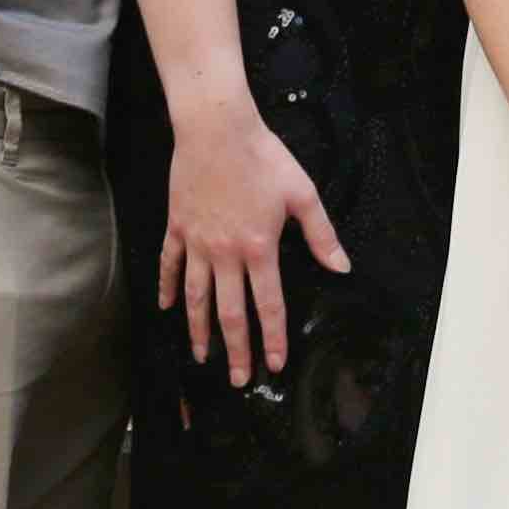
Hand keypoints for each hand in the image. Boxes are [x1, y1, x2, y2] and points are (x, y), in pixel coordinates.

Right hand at [160, 95, 346, 386]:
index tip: (274, 365)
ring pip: (196, 298)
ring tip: (201, 356)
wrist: (216, 128)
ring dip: (199, 330)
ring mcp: (197, 243)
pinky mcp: (177, 228)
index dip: (273, 339)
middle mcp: (225, 254)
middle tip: (237, 380)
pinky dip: (168, 288)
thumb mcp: (303, 194)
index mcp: (260, 249)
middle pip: (230, 313)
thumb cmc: (263, 157)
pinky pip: (170, 265)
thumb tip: (341, 267)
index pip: (268, 305)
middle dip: (236, 350)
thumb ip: (321, 235)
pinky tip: (167, 308)